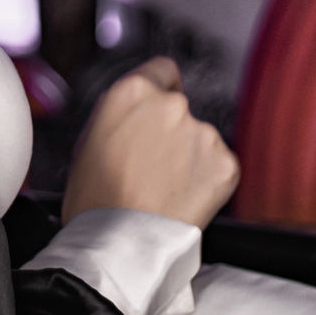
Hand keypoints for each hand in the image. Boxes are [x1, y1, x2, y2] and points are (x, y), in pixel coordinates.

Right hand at [61, 58, 239, 229]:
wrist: (120, 245)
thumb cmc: (95, 200)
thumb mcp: (90, 139)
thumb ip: (122, 113)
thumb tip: (139, 108)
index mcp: (132, 92)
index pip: (163, 70)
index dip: (160, 90)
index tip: (157, 111)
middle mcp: (172, 105)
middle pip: (180, 109)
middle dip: (171, 132)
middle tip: (151, 167)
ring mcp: (203, 133)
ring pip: (200, 139)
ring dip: (188, 158)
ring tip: (163, 190)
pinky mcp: (225, 164)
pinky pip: (218, 165)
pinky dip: (206, 181)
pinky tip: (182, 199)